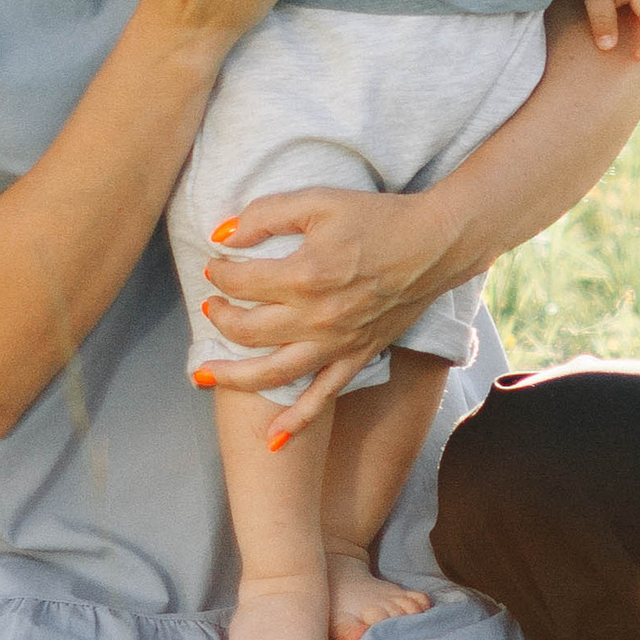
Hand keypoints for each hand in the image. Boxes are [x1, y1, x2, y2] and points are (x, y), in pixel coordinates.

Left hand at [199, 182, 459, 440]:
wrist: (434, 244)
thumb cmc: (378, 217)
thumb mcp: (318, 200)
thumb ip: (266, 214)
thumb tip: (222, 235)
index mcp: (304, 275)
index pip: (239, 283)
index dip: (219, 273)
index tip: (215, 266)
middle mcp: (317, 317)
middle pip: (246, 330)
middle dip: (218, 317)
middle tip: (210, 306)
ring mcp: (337, 343)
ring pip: (272, 374)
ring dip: (233, 377)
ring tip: (205, 375)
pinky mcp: (357, 357)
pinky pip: (322, 397)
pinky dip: (296, 421)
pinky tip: (272, 438)